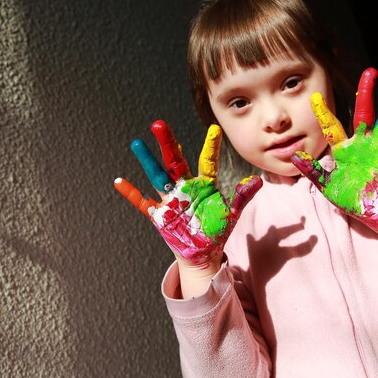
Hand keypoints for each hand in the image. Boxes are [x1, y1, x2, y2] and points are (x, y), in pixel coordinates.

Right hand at [114, 120, 261, 265]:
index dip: (210, 147)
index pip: (206, 162)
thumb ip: (241, 197)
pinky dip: (131, 194)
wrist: (202, 254)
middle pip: (174, 162)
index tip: (215, 129)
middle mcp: (185, 188)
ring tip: (137, 143)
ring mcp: (170, 200)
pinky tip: (119, 182)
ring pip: (157, 176)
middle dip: (167, 144)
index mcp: (203, 185)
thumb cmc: (216, 231)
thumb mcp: (230, 214)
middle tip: (159, 124)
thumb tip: (257, 180)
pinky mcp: (160, 215)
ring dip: (147, 161)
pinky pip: (142, 203)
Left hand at [291, 68, 377, 229]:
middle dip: (366, 93)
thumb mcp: (327, 187)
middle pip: (363, 114)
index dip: (323, 113)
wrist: (375, 214)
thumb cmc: (350, 200)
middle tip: (370, 72)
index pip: (332, 127)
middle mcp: (363, 145)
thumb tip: (294, 155)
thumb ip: (312, 171)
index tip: (313, 97)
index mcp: (344, 150)